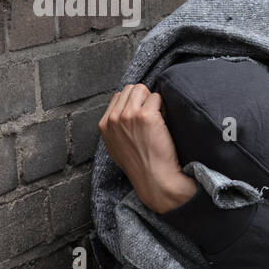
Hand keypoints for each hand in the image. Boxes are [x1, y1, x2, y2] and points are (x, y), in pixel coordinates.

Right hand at [98, 84, 198, 213]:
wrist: (154, 179)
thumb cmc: (140, 165)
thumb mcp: (116, 147)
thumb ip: (116, 128)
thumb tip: (124, 112)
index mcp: (104, 125)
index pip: (118, 97)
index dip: (134, 102)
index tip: (142, 115)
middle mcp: (113, 118)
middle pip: (130, 89)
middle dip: (143, 98)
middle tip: (153, 114)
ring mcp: (129, 115)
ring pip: (142, 89)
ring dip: (153, 100)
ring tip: (159, 117)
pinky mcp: (146, 116)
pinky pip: (157, 97)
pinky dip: (163, 106)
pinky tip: (164, 122)